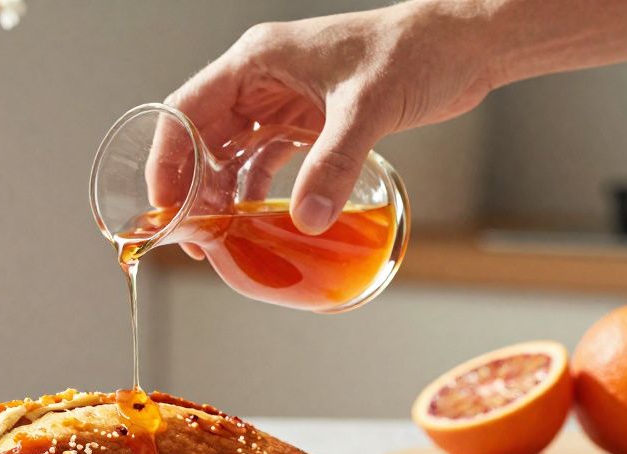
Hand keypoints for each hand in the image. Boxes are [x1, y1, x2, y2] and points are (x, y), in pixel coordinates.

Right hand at [164, 1, 494, 234]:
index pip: (185, 111)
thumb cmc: (414, 52)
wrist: (461, 47)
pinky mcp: (308, 120)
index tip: (165, 205)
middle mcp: (260, 80)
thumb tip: (308, 219)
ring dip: (219, 191)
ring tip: (215, 234)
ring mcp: (282, 100)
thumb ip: (334, 164)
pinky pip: (265, 158)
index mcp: (255, 61)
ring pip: (230, 151)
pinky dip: (253, 188)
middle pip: (201, 136)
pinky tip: (250, 218)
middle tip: (190, 233)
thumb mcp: (367, 108)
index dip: (167, 160)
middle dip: (190, 186)